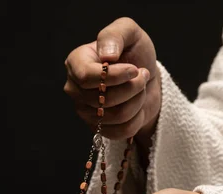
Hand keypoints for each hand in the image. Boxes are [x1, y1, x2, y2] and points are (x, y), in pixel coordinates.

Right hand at [64, 17, 160, 140]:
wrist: (147, 78)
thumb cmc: (135, 52)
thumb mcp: (129, 32)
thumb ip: (115, 35)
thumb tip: (107, 55)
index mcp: (76, 62)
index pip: (86, 77)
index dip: (115, 76)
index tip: (134, 69)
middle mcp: (75, 89)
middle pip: (104, 99)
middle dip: (133, 88)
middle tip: (142, 75)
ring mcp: (85, 111)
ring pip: (116, 116)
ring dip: (138, 101)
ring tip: (141, 89)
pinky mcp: (99, 129)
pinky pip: (121, 131)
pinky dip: (137, 118)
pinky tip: (137, 105)